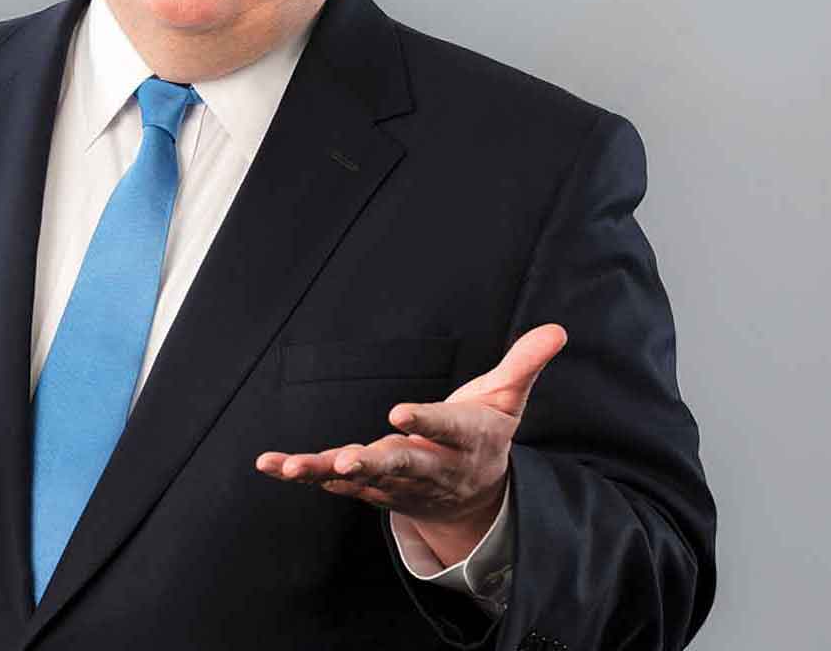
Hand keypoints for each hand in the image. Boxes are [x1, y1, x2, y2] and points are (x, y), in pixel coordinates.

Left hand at [255, 324, 566, 566]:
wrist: (474, 501)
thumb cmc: (485, 436)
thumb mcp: (509, 400)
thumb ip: (524, 364)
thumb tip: (557, 329)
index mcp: (463, 440)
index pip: (445, 429)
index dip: (424, 422)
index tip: (398, 413)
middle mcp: (428, 466)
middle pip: (401, 464)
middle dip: (375, 463)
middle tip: (348, 461)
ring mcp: (396, 481)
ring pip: (360, 478)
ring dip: (325, 472)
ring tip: (291, 467)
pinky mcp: (370, 487)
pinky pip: (334, 482)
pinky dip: (305, 473)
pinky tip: (272, 465)